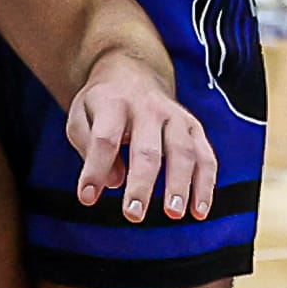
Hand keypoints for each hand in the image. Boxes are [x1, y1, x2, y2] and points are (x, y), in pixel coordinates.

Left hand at [67, 64, 216, 224]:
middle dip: (141, 184)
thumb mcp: (81, 117)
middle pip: (147, 149)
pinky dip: (205, 184)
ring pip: (183, 151)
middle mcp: (148, 108)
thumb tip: (113, 182)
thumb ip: (88, 147)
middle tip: (133, 215)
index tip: (87, 198)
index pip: (104, 139)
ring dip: (180, 185)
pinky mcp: (194, 127)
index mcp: (114, 103)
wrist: (131, 73)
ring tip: (174, 214)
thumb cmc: (102, 105)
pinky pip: (205, 156)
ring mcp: (175, 116)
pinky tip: (199, 211)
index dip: (95, 170)